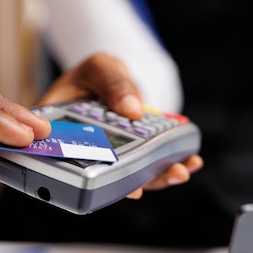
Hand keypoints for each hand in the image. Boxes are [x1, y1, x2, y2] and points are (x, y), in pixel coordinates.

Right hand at [39, 53, 202, 198]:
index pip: (69, 157)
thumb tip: (133, 109)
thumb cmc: (96, 73)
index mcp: (63, 129)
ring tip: (180, 171)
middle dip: (134, 182)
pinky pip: (148, 165)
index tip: (121, 185)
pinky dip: (169, 163)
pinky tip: (190, 160)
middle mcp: (85, 150)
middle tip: (150, 183)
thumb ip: (113, 83)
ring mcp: (111, 156)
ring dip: (157, 177)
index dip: (91, 177)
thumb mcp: (101, 67)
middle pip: (105, 176)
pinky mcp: (132, 155)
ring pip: (132, 176)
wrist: (112, 78)